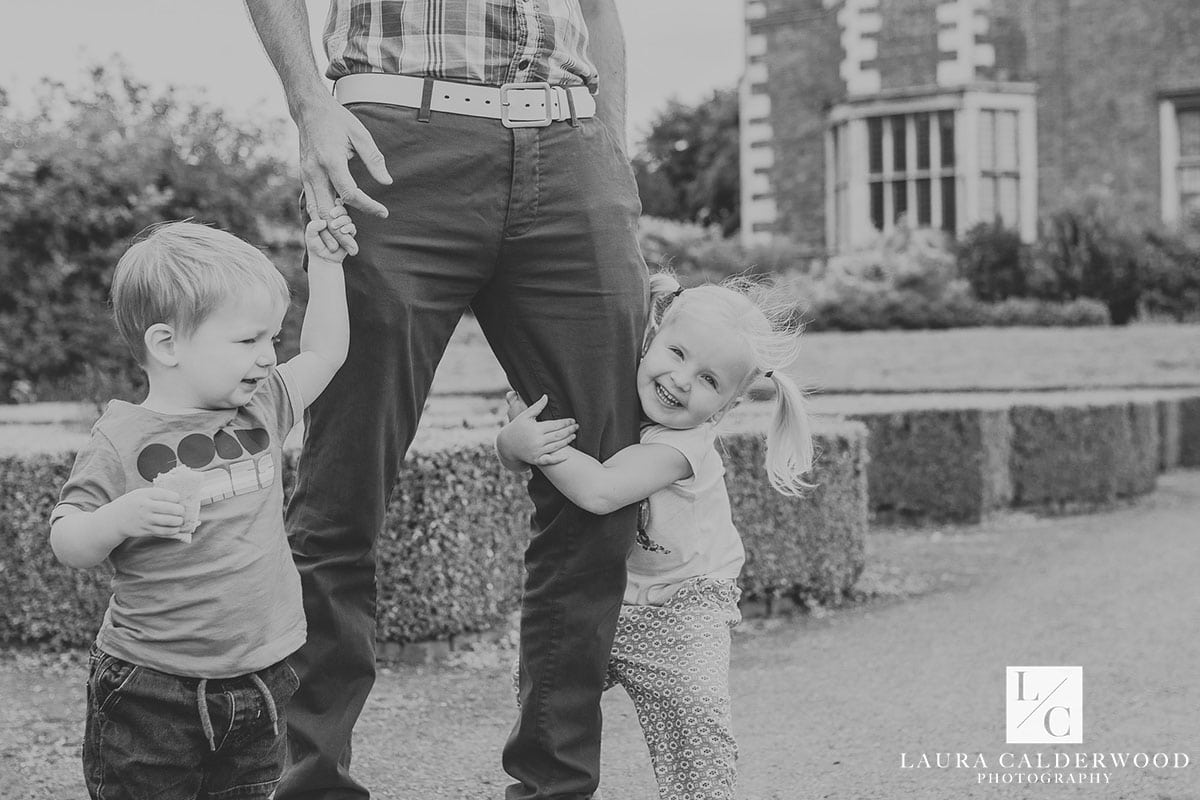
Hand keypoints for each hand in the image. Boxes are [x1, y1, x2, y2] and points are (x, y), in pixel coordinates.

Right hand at [106, 488, 185, 539]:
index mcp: (145, 495)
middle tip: (181, 511)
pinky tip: (175, 529)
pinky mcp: (145, 531)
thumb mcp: (141, 493)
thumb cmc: (132, 504)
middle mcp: (145, 507)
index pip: (168, 495)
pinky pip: (163, 532)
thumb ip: (157, 494)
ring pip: (169, 522)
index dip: (176, 498)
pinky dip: (173, 531)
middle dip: (180, 511)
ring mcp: (145, 520)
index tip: (178, 500)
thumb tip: (178, 498)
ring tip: (180, 521)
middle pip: (171, 509)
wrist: (114, 519)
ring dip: (178, 522)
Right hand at [297, 96, 391, 251]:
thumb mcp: (360, 135)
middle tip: (354, 249)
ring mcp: (306, 176)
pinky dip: (319, 220)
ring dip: (326, 232)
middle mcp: (315, 172)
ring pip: (314, 212)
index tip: (383, 213)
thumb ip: (374, 160)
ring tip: (338, 248)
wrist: (309, 109)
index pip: (350, 194)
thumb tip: (387, 182)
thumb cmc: (338, 120)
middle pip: (327, 211)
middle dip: (340, 232)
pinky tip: (328, 231)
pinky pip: (310, 204)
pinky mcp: (303, 177)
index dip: (367, 206)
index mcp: (331, 161)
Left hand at [305, 203, 356, 260]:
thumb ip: (312, 227)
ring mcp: (343, 227)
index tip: (332, 204)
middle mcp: (336, 220)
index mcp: (326, 216)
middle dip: (339, 210)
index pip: (332, 204)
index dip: (335, 202)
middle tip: (332, 215)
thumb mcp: (310, 235)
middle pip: (342, 209)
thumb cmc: (315, 245)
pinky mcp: (349, 235)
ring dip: (342, 220)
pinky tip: (343, 231)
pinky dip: (348, 228)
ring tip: (334, 227)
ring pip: (347, 218)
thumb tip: (324, 222)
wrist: (324, 259)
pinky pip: (352, 228)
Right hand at [497, 394, 578, 466]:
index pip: (555, 425)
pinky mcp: (536, 460)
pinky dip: (559, 458)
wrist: (506, 445)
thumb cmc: (516, 427)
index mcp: (536, 428)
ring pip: (556, 446)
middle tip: (577, 427)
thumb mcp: (525, 416)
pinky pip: (550, 460)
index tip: (573, 420)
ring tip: (573, 435)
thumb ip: (537, 406)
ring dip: (567, 441)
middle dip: (569, 430)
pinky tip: (567, 454)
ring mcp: (537, 451)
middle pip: (558, 435)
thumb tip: (546, 396)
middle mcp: (537, 440)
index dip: (566, 423)